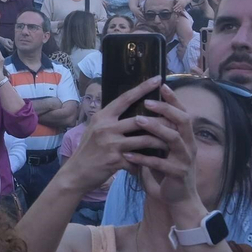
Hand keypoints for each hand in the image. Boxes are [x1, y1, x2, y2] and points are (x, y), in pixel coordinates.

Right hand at [54, 77, 166, 193]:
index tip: (157, 78)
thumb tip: (126, 106)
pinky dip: (146, 162)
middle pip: (140, 119)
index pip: (125, 98)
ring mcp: (111, 144)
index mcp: (102, 116)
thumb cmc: (88, 150)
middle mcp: (106, 127)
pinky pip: (138, 160)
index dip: (142, 88)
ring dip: (160, 143)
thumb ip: (110, 119)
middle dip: (161, 121)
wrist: (76, 173)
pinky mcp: (115, 160)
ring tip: (170, 144)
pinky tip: (151, 164)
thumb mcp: (95, 129)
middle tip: (176, 121)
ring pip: (144, 140)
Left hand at [126, 86, 206, 216]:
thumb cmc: (166, 171)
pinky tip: (129, 155)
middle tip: (148, 102)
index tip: (162, 84)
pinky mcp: (178, 174)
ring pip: (174, 139)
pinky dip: (144, 159)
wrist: (177, 199)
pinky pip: (161, 164)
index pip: (181, 113)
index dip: (174, 99)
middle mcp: (189, 145)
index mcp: (185, 137)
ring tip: (137, 121)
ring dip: (156, 128)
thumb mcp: (163, 150)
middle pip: (183, 121)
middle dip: (166, 110)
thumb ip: (157, 134)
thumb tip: (139, 114)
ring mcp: (185, 160)